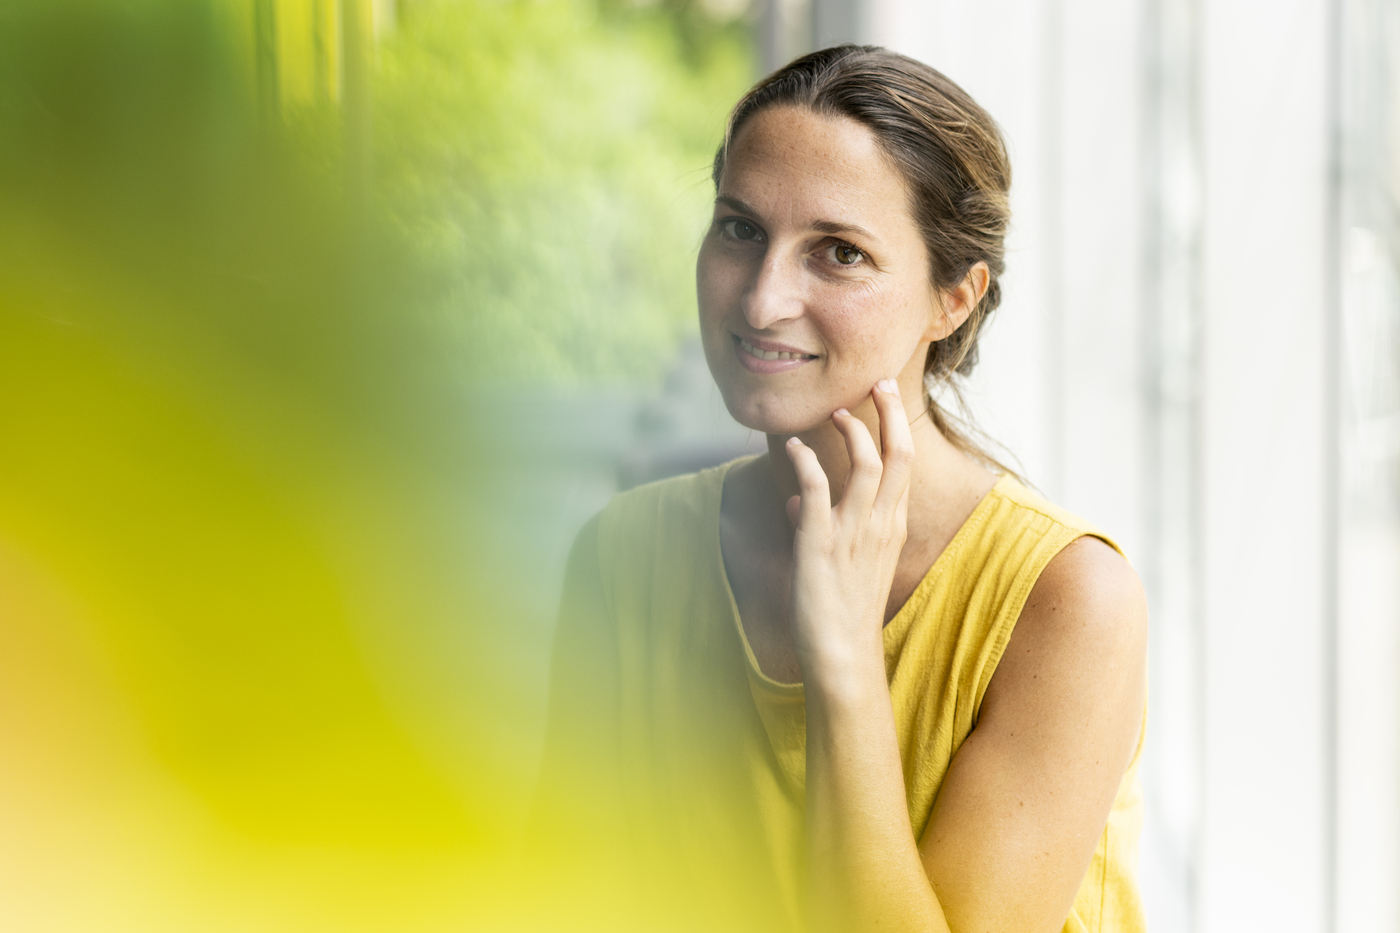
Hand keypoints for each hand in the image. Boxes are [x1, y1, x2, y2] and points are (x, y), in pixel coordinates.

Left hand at [784, 378, 915, 677]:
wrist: (842, 655)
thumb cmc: (842, 610)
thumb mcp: (841, 561)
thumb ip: (820, 523)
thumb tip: (796, 501)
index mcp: (892, 526)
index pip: (903, 463)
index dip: (895, 424)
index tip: (884, 395)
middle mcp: (881, 524)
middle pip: (897, 454)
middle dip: (889, 413)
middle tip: (878, 381)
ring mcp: (853, 532)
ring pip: (865, 464)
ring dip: (850, 431)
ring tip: (835, 412)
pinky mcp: (821, 543)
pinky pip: (816, 489)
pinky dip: (805, 462)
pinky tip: (793, 450)